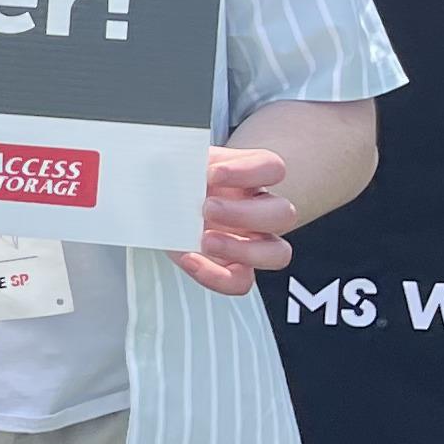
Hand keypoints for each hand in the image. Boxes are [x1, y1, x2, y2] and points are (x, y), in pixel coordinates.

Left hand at [178, 143, 297, 294]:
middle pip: (284, 214)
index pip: (273, 168)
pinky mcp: (231, 268)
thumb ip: (181, 161)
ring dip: (242, 249)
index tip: (213, 173)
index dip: (248, 171)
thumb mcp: (177, 163)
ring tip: (205, 240)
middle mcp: (258, 209)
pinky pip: (241, 282)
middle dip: (244, 213)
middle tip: (207, 208)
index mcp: (250, 177)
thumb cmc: (175, 181)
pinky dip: (217, 276)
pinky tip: (191, 259)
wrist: (159, 204)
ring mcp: (250, 242)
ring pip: (277, 254)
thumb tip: (170, 166)